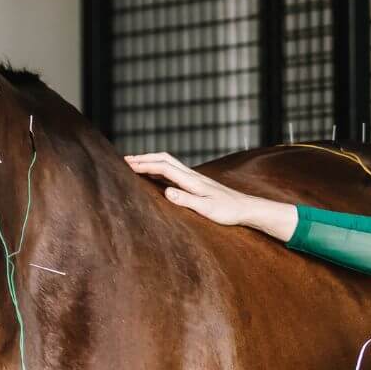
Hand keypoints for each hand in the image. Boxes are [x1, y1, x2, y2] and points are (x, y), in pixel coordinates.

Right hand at [123, 151, 255, 226]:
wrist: (246, 208)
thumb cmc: (228, 211)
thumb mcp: (207, 209)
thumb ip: (187, 200)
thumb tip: (166, 192)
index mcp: (192, 180)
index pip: (163, 167)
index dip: (144, 165)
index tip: (127, 165)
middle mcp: (192, 175)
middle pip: (164, 159)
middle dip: (144, 158)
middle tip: (124, 160)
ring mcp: (194, 177)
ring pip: (168, 162)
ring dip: (151, 161)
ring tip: (134, 164)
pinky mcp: (197, 182)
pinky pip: (174, 171)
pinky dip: (159, 168)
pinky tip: (155, 175)